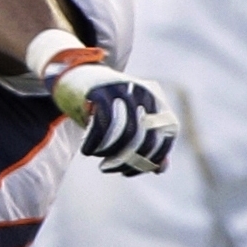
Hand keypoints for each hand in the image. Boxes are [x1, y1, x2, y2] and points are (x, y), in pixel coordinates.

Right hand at [51, 64, 176, 175]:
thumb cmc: (108, 106)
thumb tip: (160, 169)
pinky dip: (94, 143)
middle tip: (109, 168)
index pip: (166, 136)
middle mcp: (145, 93)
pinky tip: (87, 151)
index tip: (130, 170)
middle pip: (144, 137)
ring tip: (99, 160)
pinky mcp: (102, 90)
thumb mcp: (132, 122)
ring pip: (126, 133)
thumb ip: (148, 142)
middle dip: (127, 161)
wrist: (79, 76)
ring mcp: (124, 90)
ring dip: (111, 154)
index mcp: (158, 101)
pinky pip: (103, 124)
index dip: (152, 158)